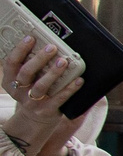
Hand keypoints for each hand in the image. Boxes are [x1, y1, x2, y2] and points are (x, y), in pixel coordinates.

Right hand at [2, 38, 78, 155]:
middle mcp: (19, 90)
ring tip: (64, 61)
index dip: (20, 50)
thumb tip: (45, 42)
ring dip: (53, 73)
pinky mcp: (47, 110)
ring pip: (41, 86)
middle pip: (26, 73)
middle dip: (39, 59)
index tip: (31, 38)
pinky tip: (79, 80)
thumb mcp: (25, 79)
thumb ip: (30, 64)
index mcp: (10, 80)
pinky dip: (70, 89)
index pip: (11, 63)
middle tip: (52, 47)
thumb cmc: (33, 89)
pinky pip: (59, 99)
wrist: (35, 117)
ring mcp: (33, 102)